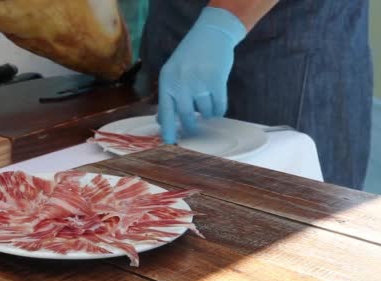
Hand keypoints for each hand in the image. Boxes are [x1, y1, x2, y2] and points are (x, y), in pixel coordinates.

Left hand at [158, 7, 246, 143]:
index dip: (168, 130)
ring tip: (206, 105)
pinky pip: (219, 106)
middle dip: (190, 126)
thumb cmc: (189, 57)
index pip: (165, 112)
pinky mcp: (217, 81)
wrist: (211, 34)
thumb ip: (168, 96)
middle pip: (186, 116)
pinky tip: (216, 104)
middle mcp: (181, 83)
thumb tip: (161, 121)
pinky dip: (218, 110)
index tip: (168, 144)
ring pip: (204, 112)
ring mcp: (199, 82)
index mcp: (167, 81)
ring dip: (207, 114)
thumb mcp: (172, 73)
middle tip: (193, 128)